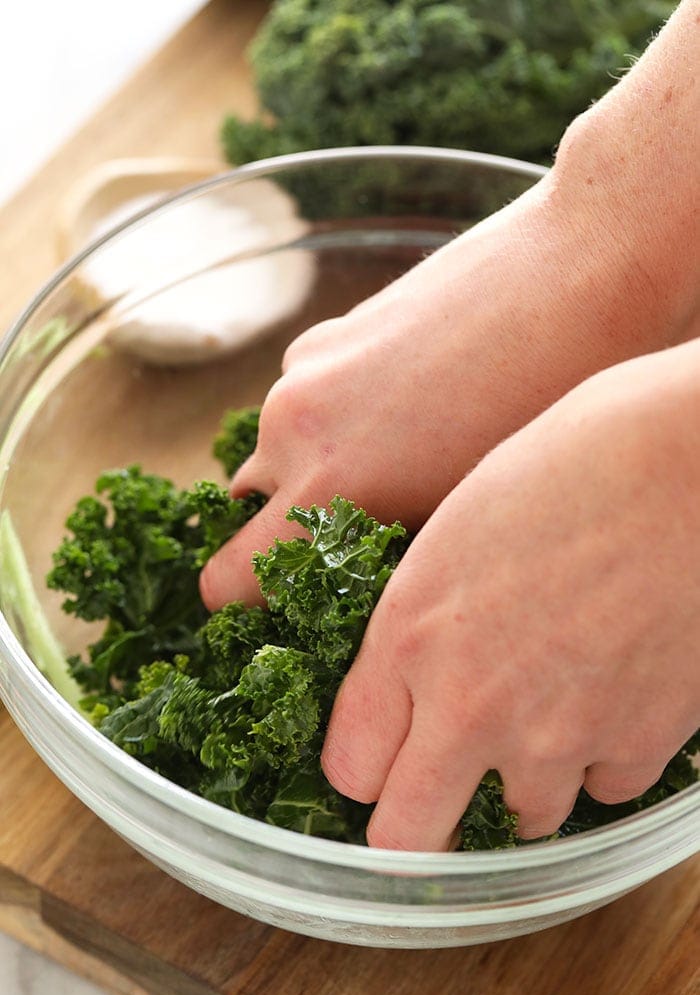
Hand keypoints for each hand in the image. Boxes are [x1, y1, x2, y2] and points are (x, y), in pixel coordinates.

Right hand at [200, 160, 689, 609]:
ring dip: (316, 467)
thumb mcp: (467, 515)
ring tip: (403, 459)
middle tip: (361, 534)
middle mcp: (294, 426)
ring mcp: (306, 369)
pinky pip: (306, 397)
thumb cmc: (548, 405)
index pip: (228, 579)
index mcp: (328, 487)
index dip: (245, 605)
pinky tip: (409, 403)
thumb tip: (360, 586)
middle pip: (250, 507)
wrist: (579, 270)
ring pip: (281, 447)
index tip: (284, 609)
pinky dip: (335, 416)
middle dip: (285, 530)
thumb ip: (386, 557)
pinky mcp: (329, 328)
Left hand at [321, 344, 699, 849]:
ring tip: (547, 715)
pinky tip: (613, 698)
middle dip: (419, 821)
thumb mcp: (457, 530)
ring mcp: (559, 735)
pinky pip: (604, 787)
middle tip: (439, 791)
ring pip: (522, 819)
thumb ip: (420, 622)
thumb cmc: (572, 461)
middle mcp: (472, 704)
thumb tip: (405, 675)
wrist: (687, 458)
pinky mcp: (638, 743)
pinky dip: (603, 758)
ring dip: (525, 782)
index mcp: (410, 638)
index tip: (378, 764)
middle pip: (409, 835)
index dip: (362, 772)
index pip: (351, 767)